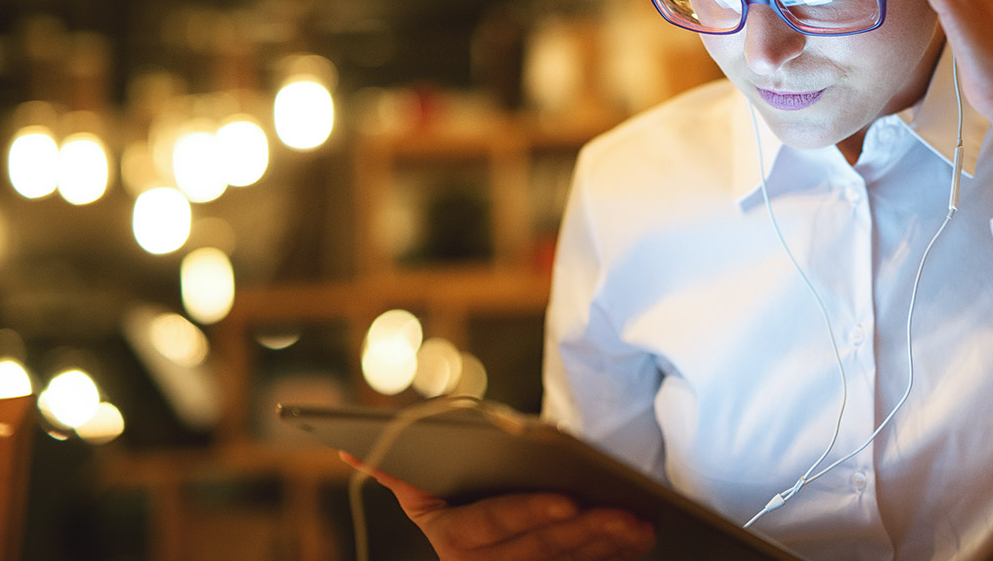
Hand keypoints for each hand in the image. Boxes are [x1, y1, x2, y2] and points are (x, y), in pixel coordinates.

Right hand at [342, 452, 654, 560]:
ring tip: (643, 522)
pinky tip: (640, 538)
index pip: (488, 524)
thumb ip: (398, 467)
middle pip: (538, 551)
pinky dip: (612, 558)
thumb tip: (349, 443)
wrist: (474, 552)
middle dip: (586, 530)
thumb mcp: (423, 485)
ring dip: (608, 547)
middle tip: (630, 511)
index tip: (570, 498)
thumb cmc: (454, 498)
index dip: (529, 512)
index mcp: (448, 537)